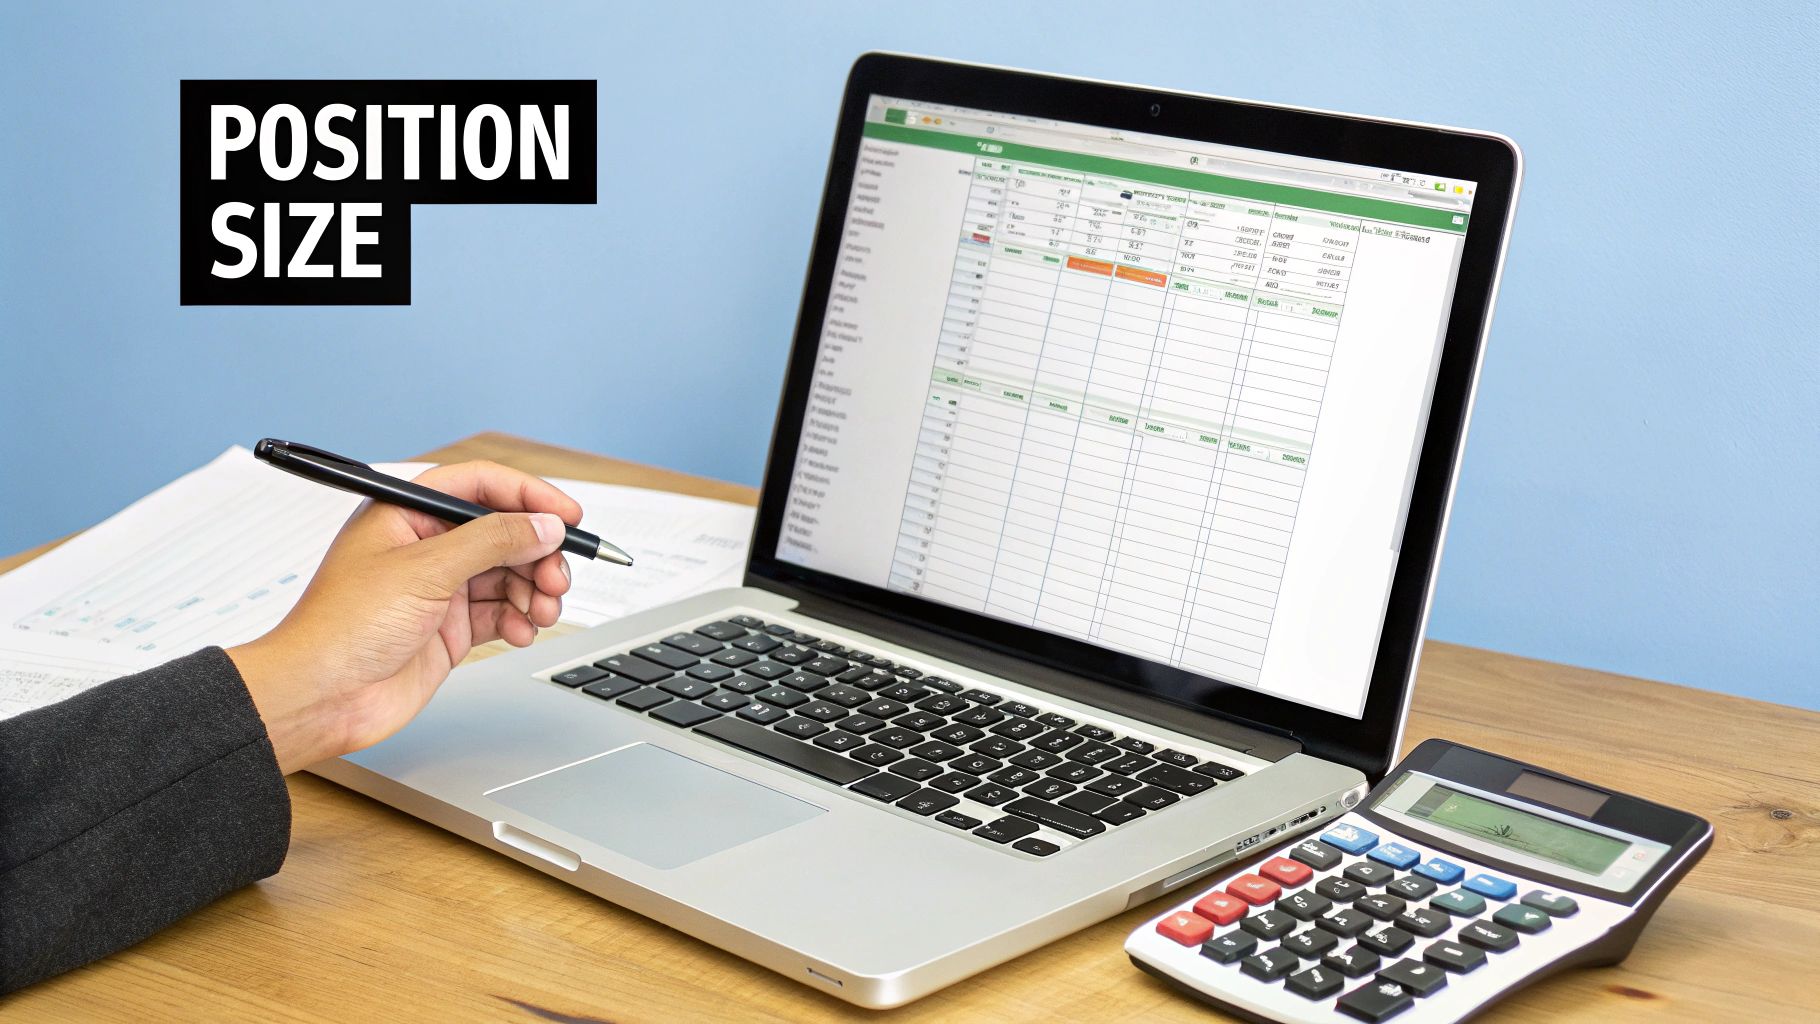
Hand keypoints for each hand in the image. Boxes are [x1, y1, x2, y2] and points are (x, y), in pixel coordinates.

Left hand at [227, 461, 581, 772]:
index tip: (569, 516)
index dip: (529, 497)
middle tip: (557, 578)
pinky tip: (522, 631)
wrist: (319, 698)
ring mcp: (438, 589)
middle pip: (503, 533)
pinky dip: (519, 620)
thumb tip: (543, 525)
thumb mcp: (425, 570)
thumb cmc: (342, 628)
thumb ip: (492, 541)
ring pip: (508, 575)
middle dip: (537, 553)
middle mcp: (425, 547)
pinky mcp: (448, 628)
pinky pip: (500, 613)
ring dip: (534, 590)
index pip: (480, 486)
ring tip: (543, 611)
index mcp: (406, 514)